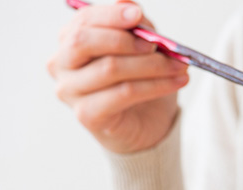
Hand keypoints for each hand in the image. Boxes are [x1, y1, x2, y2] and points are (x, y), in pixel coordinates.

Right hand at [47, 0, 188, 152]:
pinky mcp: (87, 115)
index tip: (137, 15)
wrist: (145, 124)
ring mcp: (70, 92)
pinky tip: (176, 82)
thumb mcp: (141, 48)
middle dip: (125, 40)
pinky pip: (123, 94)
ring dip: (152, 65)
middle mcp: (61, 65)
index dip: (110, 15)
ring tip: (180, 66)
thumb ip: (134, 26)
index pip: (83, 21)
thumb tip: (129, 5)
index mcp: (70, 41)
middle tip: (157, 44)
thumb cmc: (138, 81)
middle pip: (85, 42)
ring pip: (110, 69)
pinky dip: (155, 85)